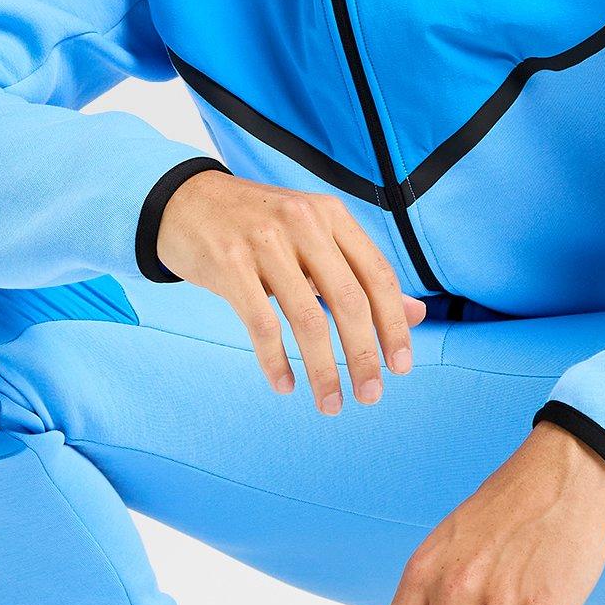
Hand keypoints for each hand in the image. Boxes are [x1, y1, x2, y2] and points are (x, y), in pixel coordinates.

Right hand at [157, 170, 425, 412]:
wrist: (186, 200)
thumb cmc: (258, 225)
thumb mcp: (314, 237)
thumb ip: (361, 273)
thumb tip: (418, 314)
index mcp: (331, 215)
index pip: (377, 275)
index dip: (393, 325)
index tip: (400, 367)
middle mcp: (304, 223)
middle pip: (349, 301)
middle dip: (363, 356)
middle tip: (370, 396)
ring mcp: (264, 242)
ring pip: (308, 319)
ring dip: (323, 370)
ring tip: (331, 403)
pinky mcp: (228, 263)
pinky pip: (262, 323)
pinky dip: (276, 361)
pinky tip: (285, 385)